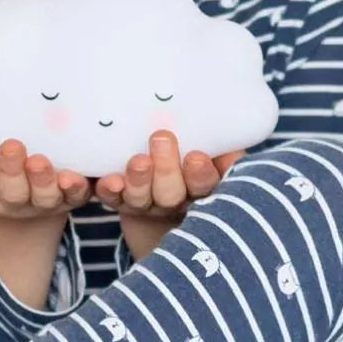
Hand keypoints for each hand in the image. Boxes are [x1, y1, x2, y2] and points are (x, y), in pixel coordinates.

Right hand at [0, 132, 91, 221]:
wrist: (24, 194)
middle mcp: (15, 200)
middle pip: (12, 192)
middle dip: (10, 171)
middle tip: (12, 146)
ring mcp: (44, 201)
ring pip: (44, 197)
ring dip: (43, 181)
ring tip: (40, 161)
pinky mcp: (71, 197)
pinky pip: (77, 196)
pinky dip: (76, 188)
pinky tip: (75, 176)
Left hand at [95, 131, 243, 259]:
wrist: (157, 177)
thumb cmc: (192, 159)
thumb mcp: (213, 156)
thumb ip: (223, 153)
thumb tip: (233, 152)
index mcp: (201, 188)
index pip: (206, 186)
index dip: (200, 175)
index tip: (196, 156)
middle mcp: (173, 201)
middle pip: (172, 194)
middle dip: (167, 170)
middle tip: (162, 138)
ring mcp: (144, 203)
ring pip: (141, 198)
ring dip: (139, 181)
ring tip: (138, 160)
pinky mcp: (119, 200)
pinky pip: (112, 198)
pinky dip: (110, 190)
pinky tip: (109, 181)